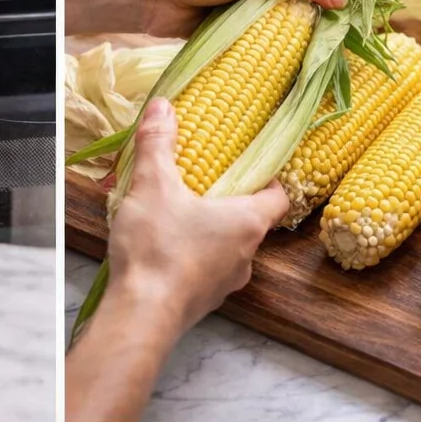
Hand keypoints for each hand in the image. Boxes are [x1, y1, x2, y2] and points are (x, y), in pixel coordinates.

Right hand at [110, 96, 288, 333]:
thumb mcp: (154, 185)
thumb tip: (163, 107)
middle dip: (228, 205)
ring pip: (226, 251)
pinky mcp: (203, 304)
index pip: (278, 198)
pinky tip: (164, 252)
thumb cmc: (158, 248)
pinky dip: (192, 260)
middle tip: (203, 188)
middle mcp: (246, 256)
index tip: (251, 169)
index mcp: (247, 222)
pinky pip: (205, 274)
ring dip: (208, 234)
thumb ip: (158, 144)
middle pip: (250, 223)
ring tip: (177, 219)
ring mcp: (226, 285)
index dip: (269, 181)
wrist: (142, 315)